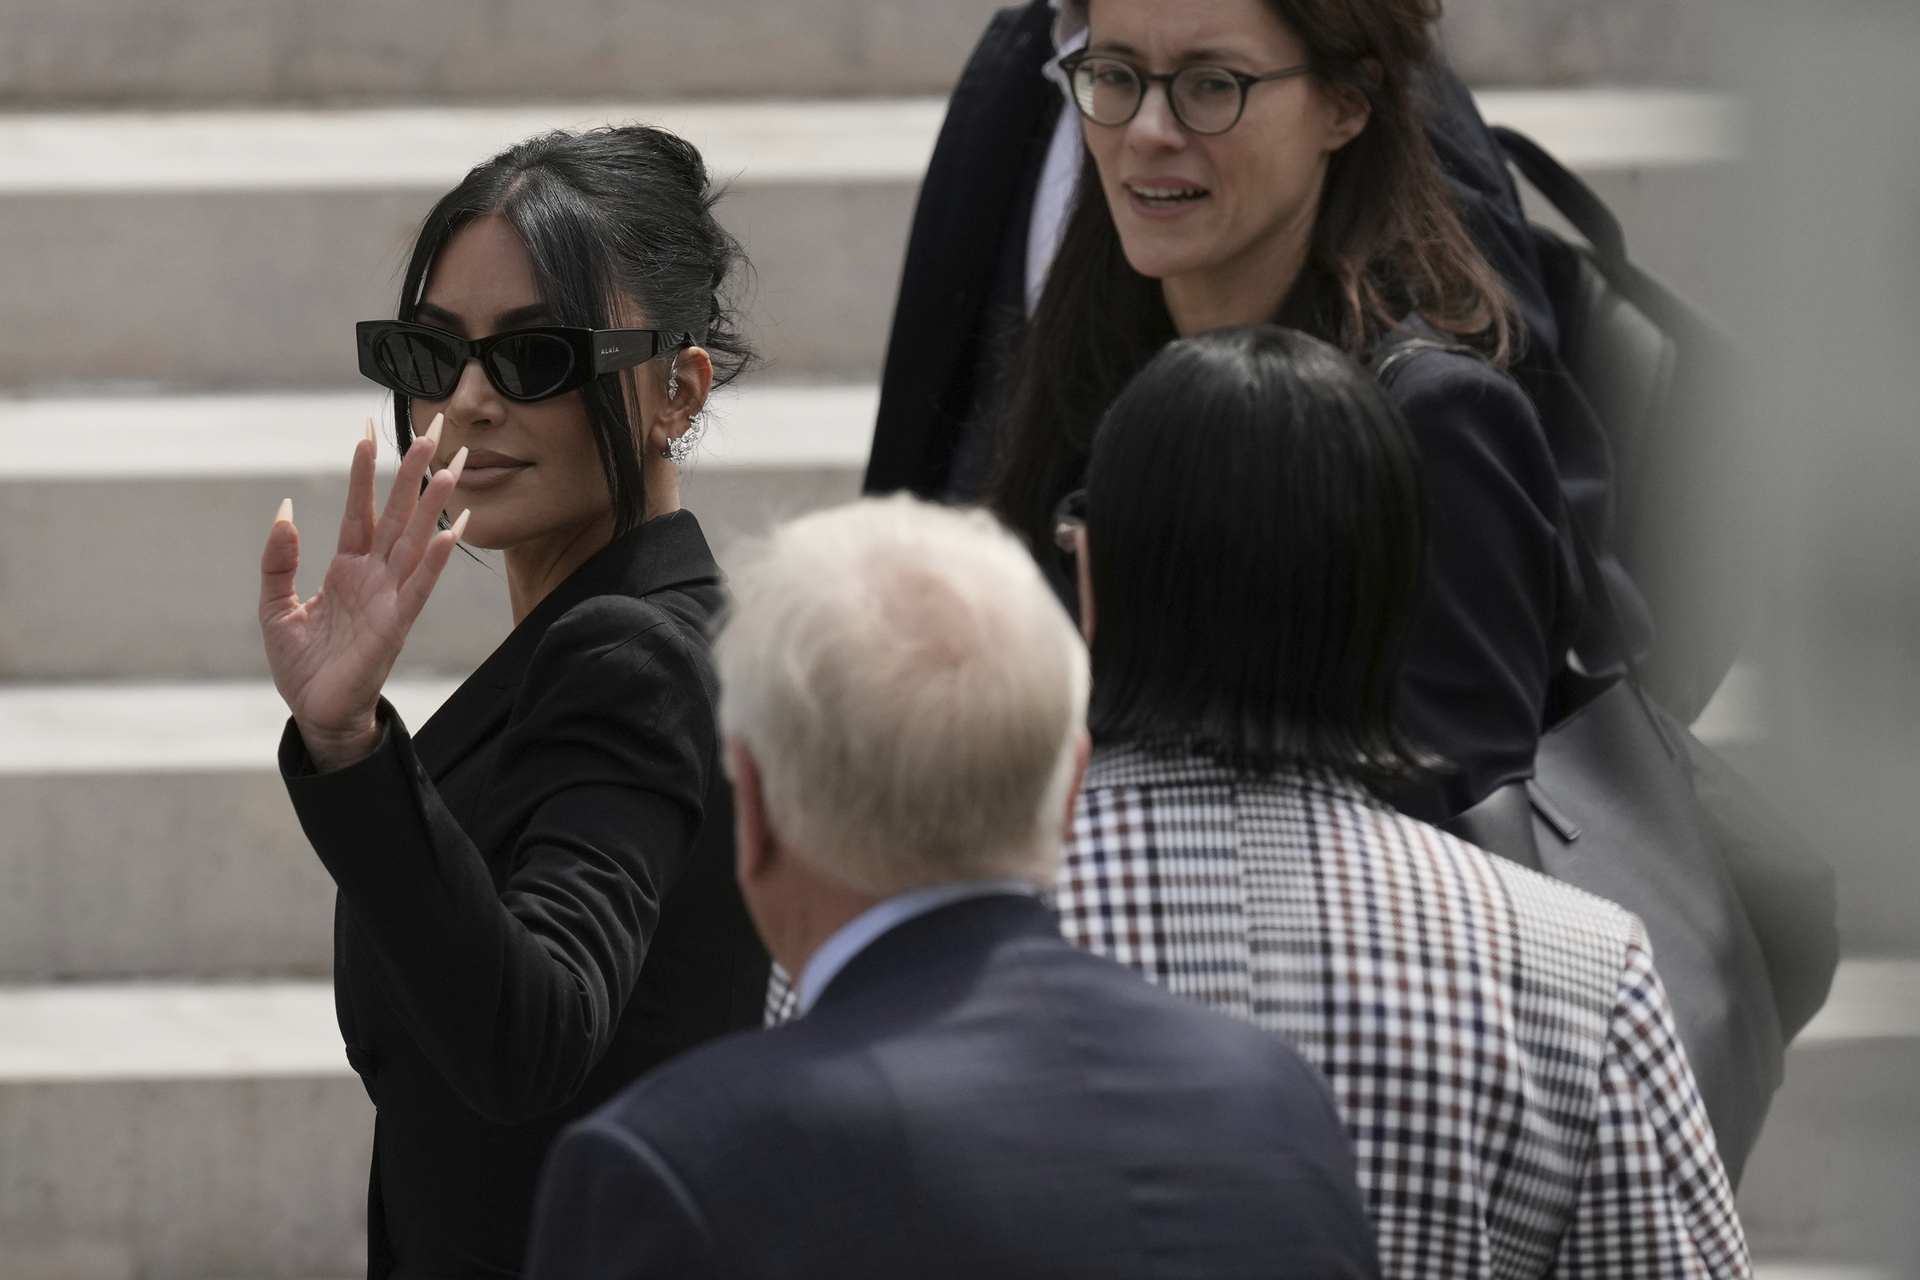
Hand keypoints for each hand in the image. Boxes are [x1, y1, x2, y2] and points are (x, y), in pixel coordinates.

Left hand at [260, 415, 469, 771]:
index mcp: (346, 568)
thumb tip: (286, 510)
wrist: (316, 713)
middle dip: (414, 471)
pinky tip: (453, 531)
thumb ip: (278, 560)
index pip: (359, 508)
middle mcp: (374, 575)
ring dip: (435, 505)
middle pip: (398, 512)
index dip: (364, 470)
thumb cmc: (301, 664)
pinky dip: (437, 559)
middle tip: (432, 428)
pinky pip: (420, 586)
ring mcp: (390, 597)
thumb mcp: (275, 606)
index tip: (368, 429)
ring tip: (454, 467)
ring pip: (416, 540)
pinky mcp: (397, 625)